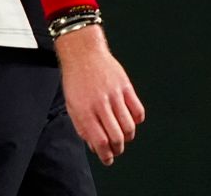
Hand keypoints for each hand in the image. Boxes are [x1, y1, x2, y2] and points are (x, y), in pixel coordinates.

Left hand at [55, 24, 145, 165]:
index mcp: (84, 110)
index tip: (108, 159)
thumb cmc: (75, 78)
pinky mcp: (125, 86)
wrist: (83, 52)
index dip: (105, 155)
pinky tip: (130, 119)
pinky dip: (137, 120)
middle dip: (118, 149)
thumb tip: (95, 146)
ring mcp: (114, 94)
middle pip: (116, 137)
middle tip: (116, 149)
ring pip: (129, 126)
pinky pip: (138, 111)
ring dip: (128, 137)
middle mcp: (100, 104)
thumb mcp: (71, 104)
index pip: (100, 141)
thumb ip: (82, 126)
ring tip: (123, 136)